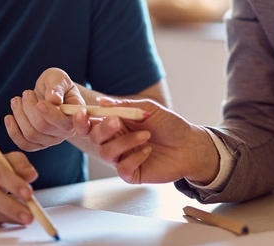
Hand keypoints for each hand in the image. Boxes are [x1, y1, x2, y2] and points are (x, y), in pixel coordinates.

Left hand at [5, 67, 91, 150]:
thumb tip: (54, 99)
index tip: (40, 103)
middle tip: (26, 93)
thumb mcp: (58, 78)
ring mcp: (53, 139)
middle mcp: (67, 131)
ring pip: (31, 134)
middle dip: (29, 108)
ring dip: (19, 115)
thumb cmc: (55, 84)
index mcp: (76, 115)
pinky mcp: (39, 144)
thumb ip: (57, 86)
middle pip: (43, 127)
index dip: (52, 115)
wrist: (49, 93)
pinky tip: (9, 117)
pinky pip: (25, 144)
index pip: (64, 122)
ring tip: (17, 100)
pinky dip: (13, 131)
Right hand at [87, 98, 218, 184]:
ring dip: (124, 142)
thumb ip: (125, 106)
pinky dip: (134, 158)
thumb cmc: (170, 125)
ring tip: (146, 135)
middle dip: (103, 129)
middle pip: (95, 137)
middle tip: (117, 122)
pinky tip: (148, 151)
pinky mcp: (132, 173)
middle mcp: (117, 140)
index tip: (83, 113)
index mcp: (117, 123)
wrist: (190, 145)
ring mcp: (123, 157)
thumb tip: (102, 101)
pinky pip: (122, 168)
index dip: (83, 119)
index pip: (92, 122)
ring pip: (107, 153)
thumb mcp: (149, 109)